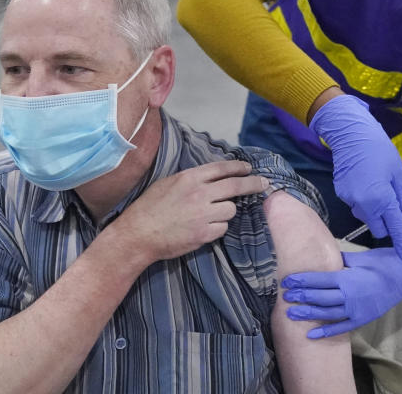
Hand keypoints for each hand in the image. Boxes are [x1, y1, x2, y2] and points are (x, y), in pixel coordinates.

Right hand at [111, 160, 267, 267]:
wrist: (138, 234)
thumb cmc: (149, 208)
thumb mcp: (168, 183)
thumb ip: (191, 179)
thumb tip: (211, 177)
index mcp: (189, 178)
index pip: (222, 168)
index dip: (239, 167)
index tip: (249, 169)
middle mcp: (200, 193)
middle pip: (235, 186)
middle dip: (253, 184)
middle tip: (263, 184)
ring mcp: (203, 214)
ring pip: (231, 209)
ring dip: (225, 212)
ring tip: (209, 216)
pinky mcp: (204, 233)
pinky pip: (223, 228)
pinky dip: (217, 228)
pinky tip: (203, 229)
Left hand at [282, 238, 401, 337]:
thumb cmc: (384, 262)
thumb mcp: (361, 257)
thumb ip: (341, 260)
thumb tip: (325, 257)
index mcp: (348, 278)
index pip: (319, 280)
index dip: (302, 280)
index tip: (287, 281)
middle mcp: (349, 295)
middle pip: (320, 297)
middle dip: (301, 296)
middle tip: (284, 296)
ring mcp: (356, 310)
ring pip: (327, 313)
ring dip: (308, 314)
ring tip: (291, 314)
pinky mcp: (362, 319)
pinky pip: (341, 327)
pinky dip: (326, 332)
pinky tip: (311, 335)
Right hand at [309, 94, 401, 257]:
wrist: (352, 135)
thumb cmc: (380, 151)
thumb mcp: (398, 173)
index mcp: (383, 199)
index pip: (394, 227)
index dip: (400, 242)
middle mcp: (365, 204)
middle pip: (377, 228)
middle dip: (385, 226)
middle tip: (391, 210)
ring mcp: (350, 200)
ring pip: (365, 217)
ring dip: (373, 213)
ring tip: (376, 190)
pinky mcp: (341, 194)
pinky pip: (355, 205)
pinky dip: (362, 201)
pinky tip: (364, 184)